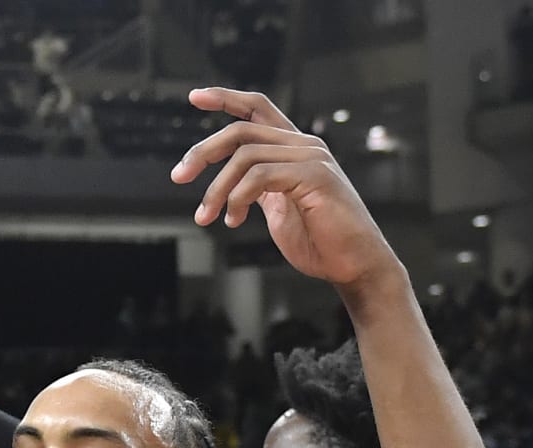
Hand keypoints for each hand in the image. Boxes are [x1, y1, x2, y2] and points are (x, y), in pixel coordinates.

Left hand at [171, 88, 397, 291]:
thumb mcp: (280, 208)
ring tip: (208, 217)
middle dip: (203, 152)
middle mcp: (304, 146)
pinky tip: (235, 219)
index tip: (194, 97)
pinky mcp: (315, 176)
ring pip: (245, 156)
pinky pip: (260, 176)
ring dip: (216, 188)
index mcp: (294, 149)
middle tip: (178, 176)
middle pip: (241, 131)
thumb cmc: (320, 240)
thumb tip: (232, 184)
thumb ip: (260, 188)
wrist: (353, 265)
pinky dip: (238, 198)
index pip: (258, 108)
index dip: (226, 99)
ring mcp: (311, 158)